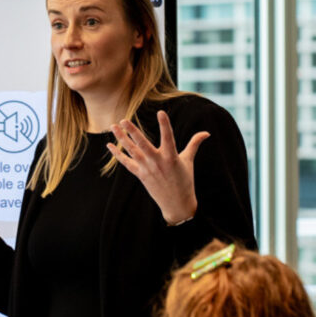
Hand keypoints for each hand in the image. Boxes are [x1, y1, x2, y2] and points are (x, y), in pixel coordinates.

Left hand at [107, 110, 208, 224]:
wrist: (177, 204)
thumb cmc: (185, 181)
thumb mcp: (189, 161)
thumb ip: (194, 144)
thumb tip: (206, 132)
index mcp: (171, 157)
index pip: (168, 137)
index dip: (165, 125)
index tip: (161, 112)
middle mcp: (157, 162)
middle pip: (143, 144)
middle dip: (133, 132)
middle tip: (124, 120)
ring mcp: (147, 169)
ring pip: (132, 152)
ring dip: (121, 139)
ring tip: (113, 127)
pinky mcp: (140, 175)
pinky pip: (127, 163)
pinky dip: (117, 155)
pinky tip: (109, 145)